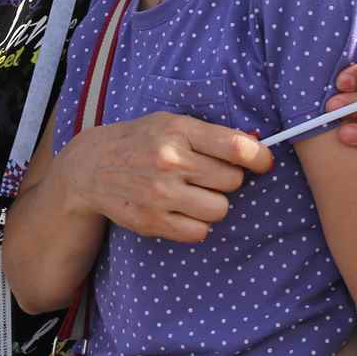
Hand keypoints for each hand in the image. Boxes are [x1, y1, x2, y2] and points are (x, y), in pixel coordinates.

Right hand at [58, 113, 271, 243]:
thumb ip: (211, 135)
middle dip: (227, 178)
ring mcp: (160, 194)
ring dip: (215, 203)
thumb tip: (256, 149)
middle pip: (232, 180)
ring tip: (196, 193)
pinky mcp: (152, 221)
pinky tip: (183, 210)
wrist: (92, 167)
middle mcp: (170, 162)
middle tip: (208, 174)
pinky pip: (199, 232)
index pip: (236, 147)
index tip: (263, 162)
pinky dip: (198, 224)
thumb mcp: (171, 123)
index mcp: (178, 131)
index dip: (259, 157)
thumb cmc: (142, 141)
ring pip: (220, 209)